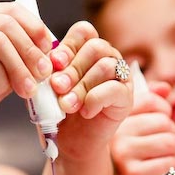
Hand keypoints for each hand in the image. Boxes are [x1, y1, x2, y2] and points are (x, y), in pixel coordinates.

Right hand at [0, 3, 52, 131]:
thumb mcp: (3, 68)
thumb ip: (20, 55)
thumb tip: (51, 50)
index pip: (12, 10)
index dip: (36, 28)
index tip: (50, 51)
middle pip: (8, 24)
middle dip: (31, 50)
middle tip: (44, 73)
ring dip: (20, 67)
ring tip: (28, 88)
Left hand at [48, 21, 132, 160]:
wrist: (72, 142)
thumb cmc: (59, 112)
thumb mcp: (48, 87)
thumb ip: (49, 71)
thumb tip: (47, 60)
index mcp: (88, 51)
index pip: (84, 32)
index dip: (69, 45)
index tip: (54, 63)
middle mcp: (108, 59)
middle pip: (96, 47)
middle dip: (73, 68)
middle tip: (57, 87)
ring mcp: (120, 78)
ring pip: (106, 66)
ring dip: (81, 86)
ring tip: (66, 104)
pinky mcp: (127, 98)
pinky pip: (115, 89)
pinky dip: (95, 99)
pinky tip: (85, 111)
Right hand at [109, 81, 174, 174]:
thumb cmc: (133, 153)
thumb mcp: (137, 124)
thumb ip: (150, 102)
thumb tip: (165, 88)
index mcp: (116, 118)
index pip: (152, 101)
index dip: (165, 110)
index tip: (161, 123)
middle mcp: (116, 134)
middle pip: (164, 123)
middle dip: (173, 134)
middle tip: (167, 144)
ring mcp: (123, 154)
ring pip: (171, 142)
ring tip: (169, 156)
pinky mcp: (132, 174)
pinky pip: (171, 163)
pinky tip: (166, 169)